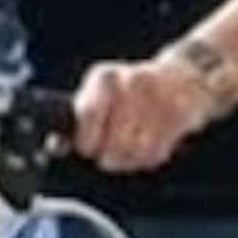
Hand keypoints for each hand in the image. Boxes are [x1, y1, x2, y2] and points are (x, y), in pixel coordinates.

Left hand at [70, 53, 219, 173]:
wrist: (183, 77)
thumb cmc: (129, 92)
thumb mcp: (99, 95)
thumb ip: (76, 120)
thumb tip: (54, 146)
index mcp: (105, 77)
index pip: (88, 116)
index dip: (86, 142)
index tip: (88, 148)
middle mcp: (132, 82)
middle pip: (113, 143)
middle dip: (110, 156)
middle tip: (110, 154)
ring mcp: (159, 97)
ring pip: (136, 152)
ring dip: (130, 160)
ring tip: (129, 150)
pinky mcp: (181, 115)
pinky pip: (157, 153)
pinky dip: (150, 157)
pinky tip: (149, 144)